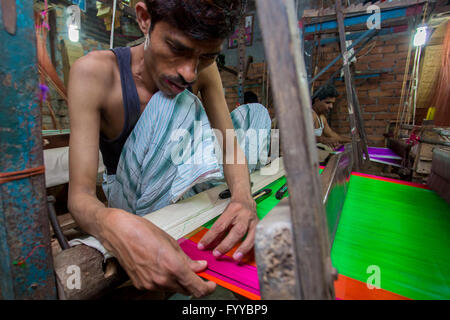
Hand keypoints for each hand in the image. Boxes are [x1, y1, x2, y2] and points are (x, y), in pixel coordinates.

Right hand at [98, 208, 215, 296]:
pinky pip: (160, 287)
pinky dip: (165, 280)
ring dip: (179, 281)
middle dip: (194, 283)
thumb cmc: (144, 232)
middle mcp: (162, 280)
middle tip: (196, 271)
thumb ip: (187, 259)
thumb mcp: (171, 242)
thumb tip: (200, 267)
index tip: (211, 283)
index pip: (197, 289)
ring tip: (176, 265)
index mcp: (173, 267)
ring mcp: (150, 285)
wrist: (119, 233)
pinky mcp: (141, 285)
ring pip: (173, 289)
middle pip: (186, 290)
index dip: (207, 288)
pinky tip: (162, 267)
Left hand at [197, 195, 257, 260]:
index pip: (220, 225)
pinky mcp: (261, 226)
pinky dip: (252, 248)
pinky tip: (247, 256)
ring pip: (251, 236)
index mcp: (232, 210)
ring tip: (235, 258)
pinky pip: (258, 239)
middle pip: (236, 231)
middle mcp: (244, 215)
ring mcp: (254, 221)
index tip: (202, 246)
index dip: (210, 237)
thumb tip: (209, 244)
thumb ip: (219, 230)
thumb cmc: (234, 208)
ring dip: (243, 248)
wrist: (246, 198)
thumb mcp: (224, 215)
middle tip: (217, 254)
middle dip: (226, 244)